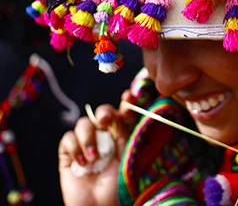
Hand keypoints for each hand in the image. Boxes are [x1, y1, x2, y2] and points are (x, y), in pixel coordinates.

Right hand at [59, 90, 136, 205]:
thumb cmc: (119, 182)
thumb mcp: (126, 154)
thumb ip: (124, 132)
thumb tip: (122, 109)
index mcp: (122, 133)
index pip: (124, 112)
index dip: (126, 102)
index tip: (128, 97)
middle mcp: (104, 134)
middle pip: (102, 111)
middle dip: (104, 112)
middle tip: (104, 120)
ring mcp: (86, 142)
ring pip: (84, 123)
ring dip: (88, 138)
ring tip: (93, 158)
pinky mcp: (69, 153)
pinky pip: (68, 139)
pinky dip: (75, 148)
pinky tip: (82, 164)